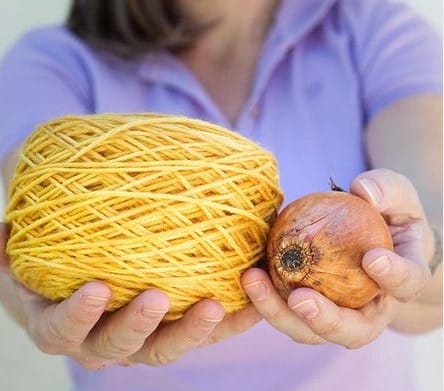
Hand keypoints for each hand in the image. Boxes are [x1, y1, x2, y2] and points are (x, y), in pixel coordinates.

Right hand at [0, 224, 260, 368]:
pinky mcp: (173, 332)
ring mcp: (141, 342)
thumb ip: (8, 250)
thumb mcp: (20, 262)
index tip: (96, 288)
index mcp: (62, 327)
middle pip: (122, 347)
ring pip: (168, 347)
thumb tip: (2, 230)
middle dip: (139, 325)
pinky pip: (203, 333)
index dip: (78, 315)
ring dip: (194, 330)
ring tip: (217, 303)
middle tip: (159, 297)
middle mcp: (102, 344)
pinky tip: (251, 303)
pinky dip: (229, 322)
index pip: (63, 330)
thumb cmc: (49, 274)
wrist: (79, 290)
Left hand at [241, 169, 432, 348]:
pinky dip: (264, 299)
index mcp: (402, 280)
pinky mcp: (308, 308)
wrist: (370, 233)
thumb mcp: (395, 193)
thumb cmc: (386, 212)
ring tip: (253, 281)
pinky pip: (286, 310)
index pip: (407, 285)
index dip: (394, 278)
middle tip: (299, 299)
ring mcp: (338, 314)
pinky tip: (246, 274)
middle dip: (325, 321)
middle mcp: (372, 309)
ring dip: (279, 313)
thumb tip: (362, 191)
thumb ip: (386, 189)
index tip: (371, 258)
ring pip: (311, 330)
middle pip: (354, 331)